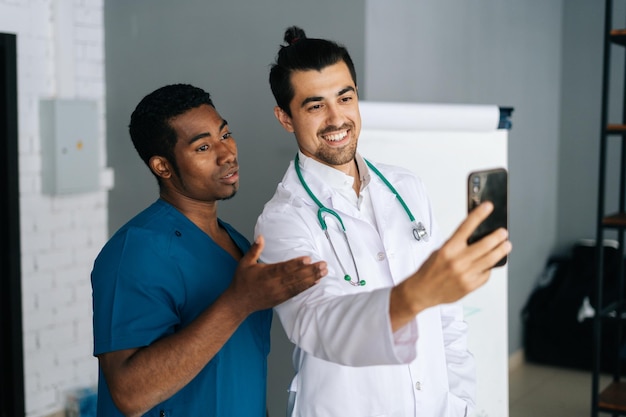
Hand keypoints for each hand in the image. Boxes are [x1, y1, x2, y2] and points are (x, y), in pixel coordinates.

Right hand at [230, 235, 327, 312]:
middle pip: (295, 277)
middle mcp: (274, 284)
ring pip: (298, 285)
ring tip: (324, 272)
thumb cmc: (242, 281)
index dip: (296, 264)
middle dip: (310, 271)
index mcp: (266, 274)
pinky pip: (296, 292)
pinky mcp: (281, 298)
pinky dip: (306, 287)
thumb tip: (260, 236)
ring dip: (312, 278)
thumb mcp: (245, 263)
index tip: (308, 259)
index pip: (283, 268)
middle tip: (323, 265)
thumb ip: (254, 250)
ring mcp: (279, 292)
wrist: (239, 303)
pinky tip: (316, 282)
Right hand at [390, 202, 510, 328]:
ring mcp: (465, 274)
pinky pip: (486, 274)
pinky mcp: (470, 286)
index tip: (488, 207)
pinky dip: (489, 268)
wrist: (422, 291)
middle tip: (503, 233)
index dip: (479, 215)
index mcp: (448, 249)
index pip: (466, 227)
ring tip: (506, 246)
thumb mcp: (439, 251)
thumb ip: (457, 245)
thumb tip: (475, 237)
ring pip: (490, 259)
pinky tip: (490, 264)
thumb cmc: (429, 271)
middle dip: (498, 237)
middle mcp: (457, 261)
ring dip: (501, 251)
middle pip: (485, 245)